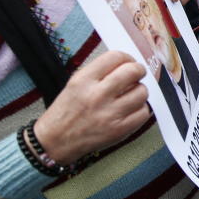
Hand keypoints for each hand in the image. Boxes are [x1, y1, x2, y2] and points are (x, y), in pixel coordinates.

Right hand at [33, 51, 150, 163]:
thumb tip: (125, 64)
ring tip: (133, 94)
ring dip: (140, 91)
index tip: (129, 62)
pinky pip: (143, 113)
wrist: (55, 141)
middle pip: (133, 71)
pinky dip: (141, 109)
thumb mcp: (74, 84)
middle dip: (139, 70)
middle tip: (137, 74)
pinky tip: (132, 109)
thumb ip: (98, 72)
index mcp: (83, 80)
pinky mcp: (119, 130)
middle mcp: (97, 95)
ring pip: (142, 92)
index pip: (115, 57)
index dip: (127, 57)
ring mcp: (109, 114)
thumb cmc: (65, 112)